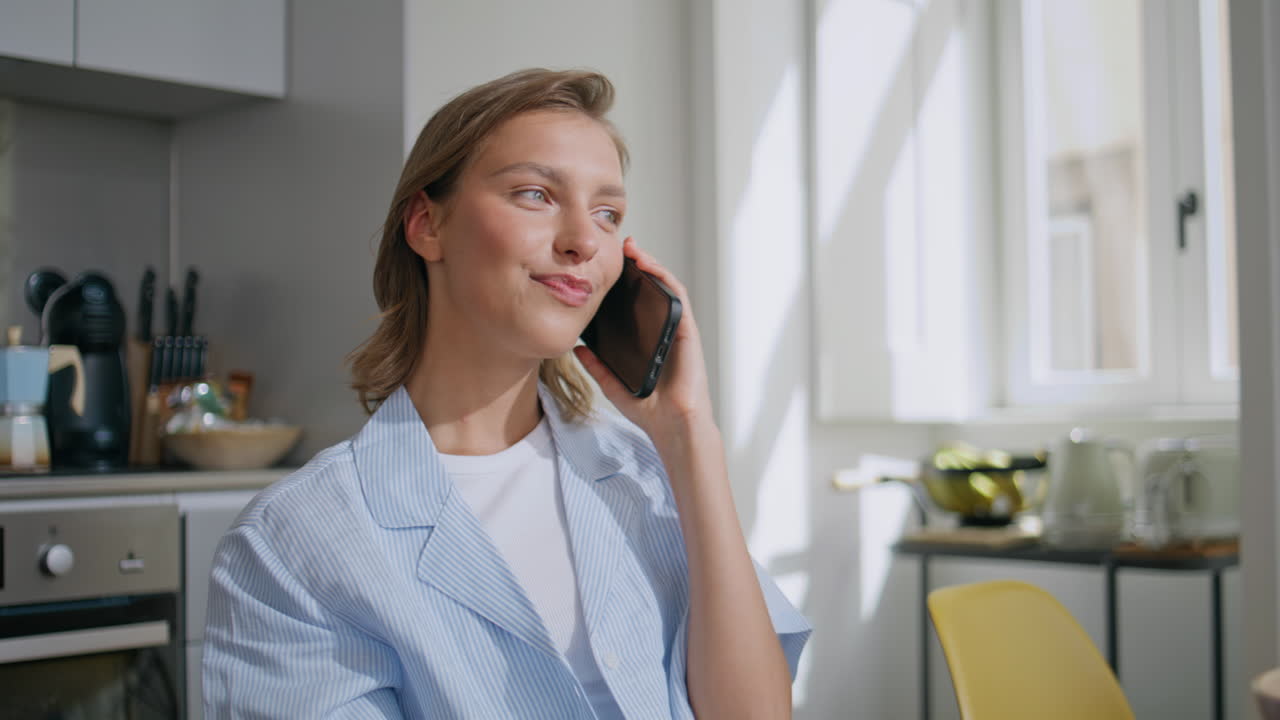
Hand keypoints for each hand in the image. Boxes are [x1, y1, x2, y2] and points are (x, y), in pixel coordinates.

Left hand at [573, 237, 715, 441]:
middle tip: (618, 246)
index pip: (637, 304)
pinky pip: (678, 299)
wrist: (672, 427)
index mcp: (648, 340)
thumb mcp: (612, 384)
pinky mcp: (687, 332)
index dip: (624, 282)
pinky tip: (650, 266)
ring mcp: (677, 330)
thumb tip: (576, 347)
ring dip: (652, 264)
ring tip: (633, 249)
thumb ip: (597, 366)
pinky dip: (665, 279)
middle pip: (653, 290)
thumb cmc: (649, 409)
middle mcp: (664, 331)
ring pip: (667, 288)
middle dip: (638, 265)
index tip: (606, 265)